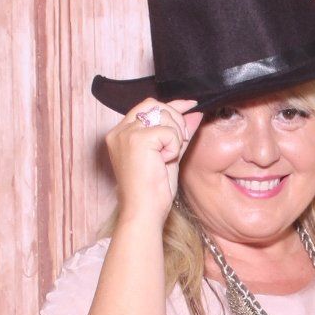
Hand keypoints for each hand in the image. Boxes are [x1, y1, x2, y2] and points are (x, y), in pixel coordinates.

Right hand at [106, 97, 198, 228]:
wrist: (144, 210)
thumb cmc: (153, 191)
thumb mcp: (169, 155)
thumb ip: (178, 133)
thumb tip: (194, 113)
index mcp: (121, 134)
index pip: (146, 107)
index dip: (171, 105)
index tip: (190, 104)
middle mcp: (120, 131)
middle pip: (155, 105)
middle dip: (176, 119)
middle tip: (181, 140)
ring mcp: (126, 134)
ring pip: (163, 115)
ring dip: (175, 136)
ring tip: (167, 157)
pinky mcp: (137, 139)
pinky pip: (169, 132)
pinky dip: (173, 147)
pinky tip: (164, 162)